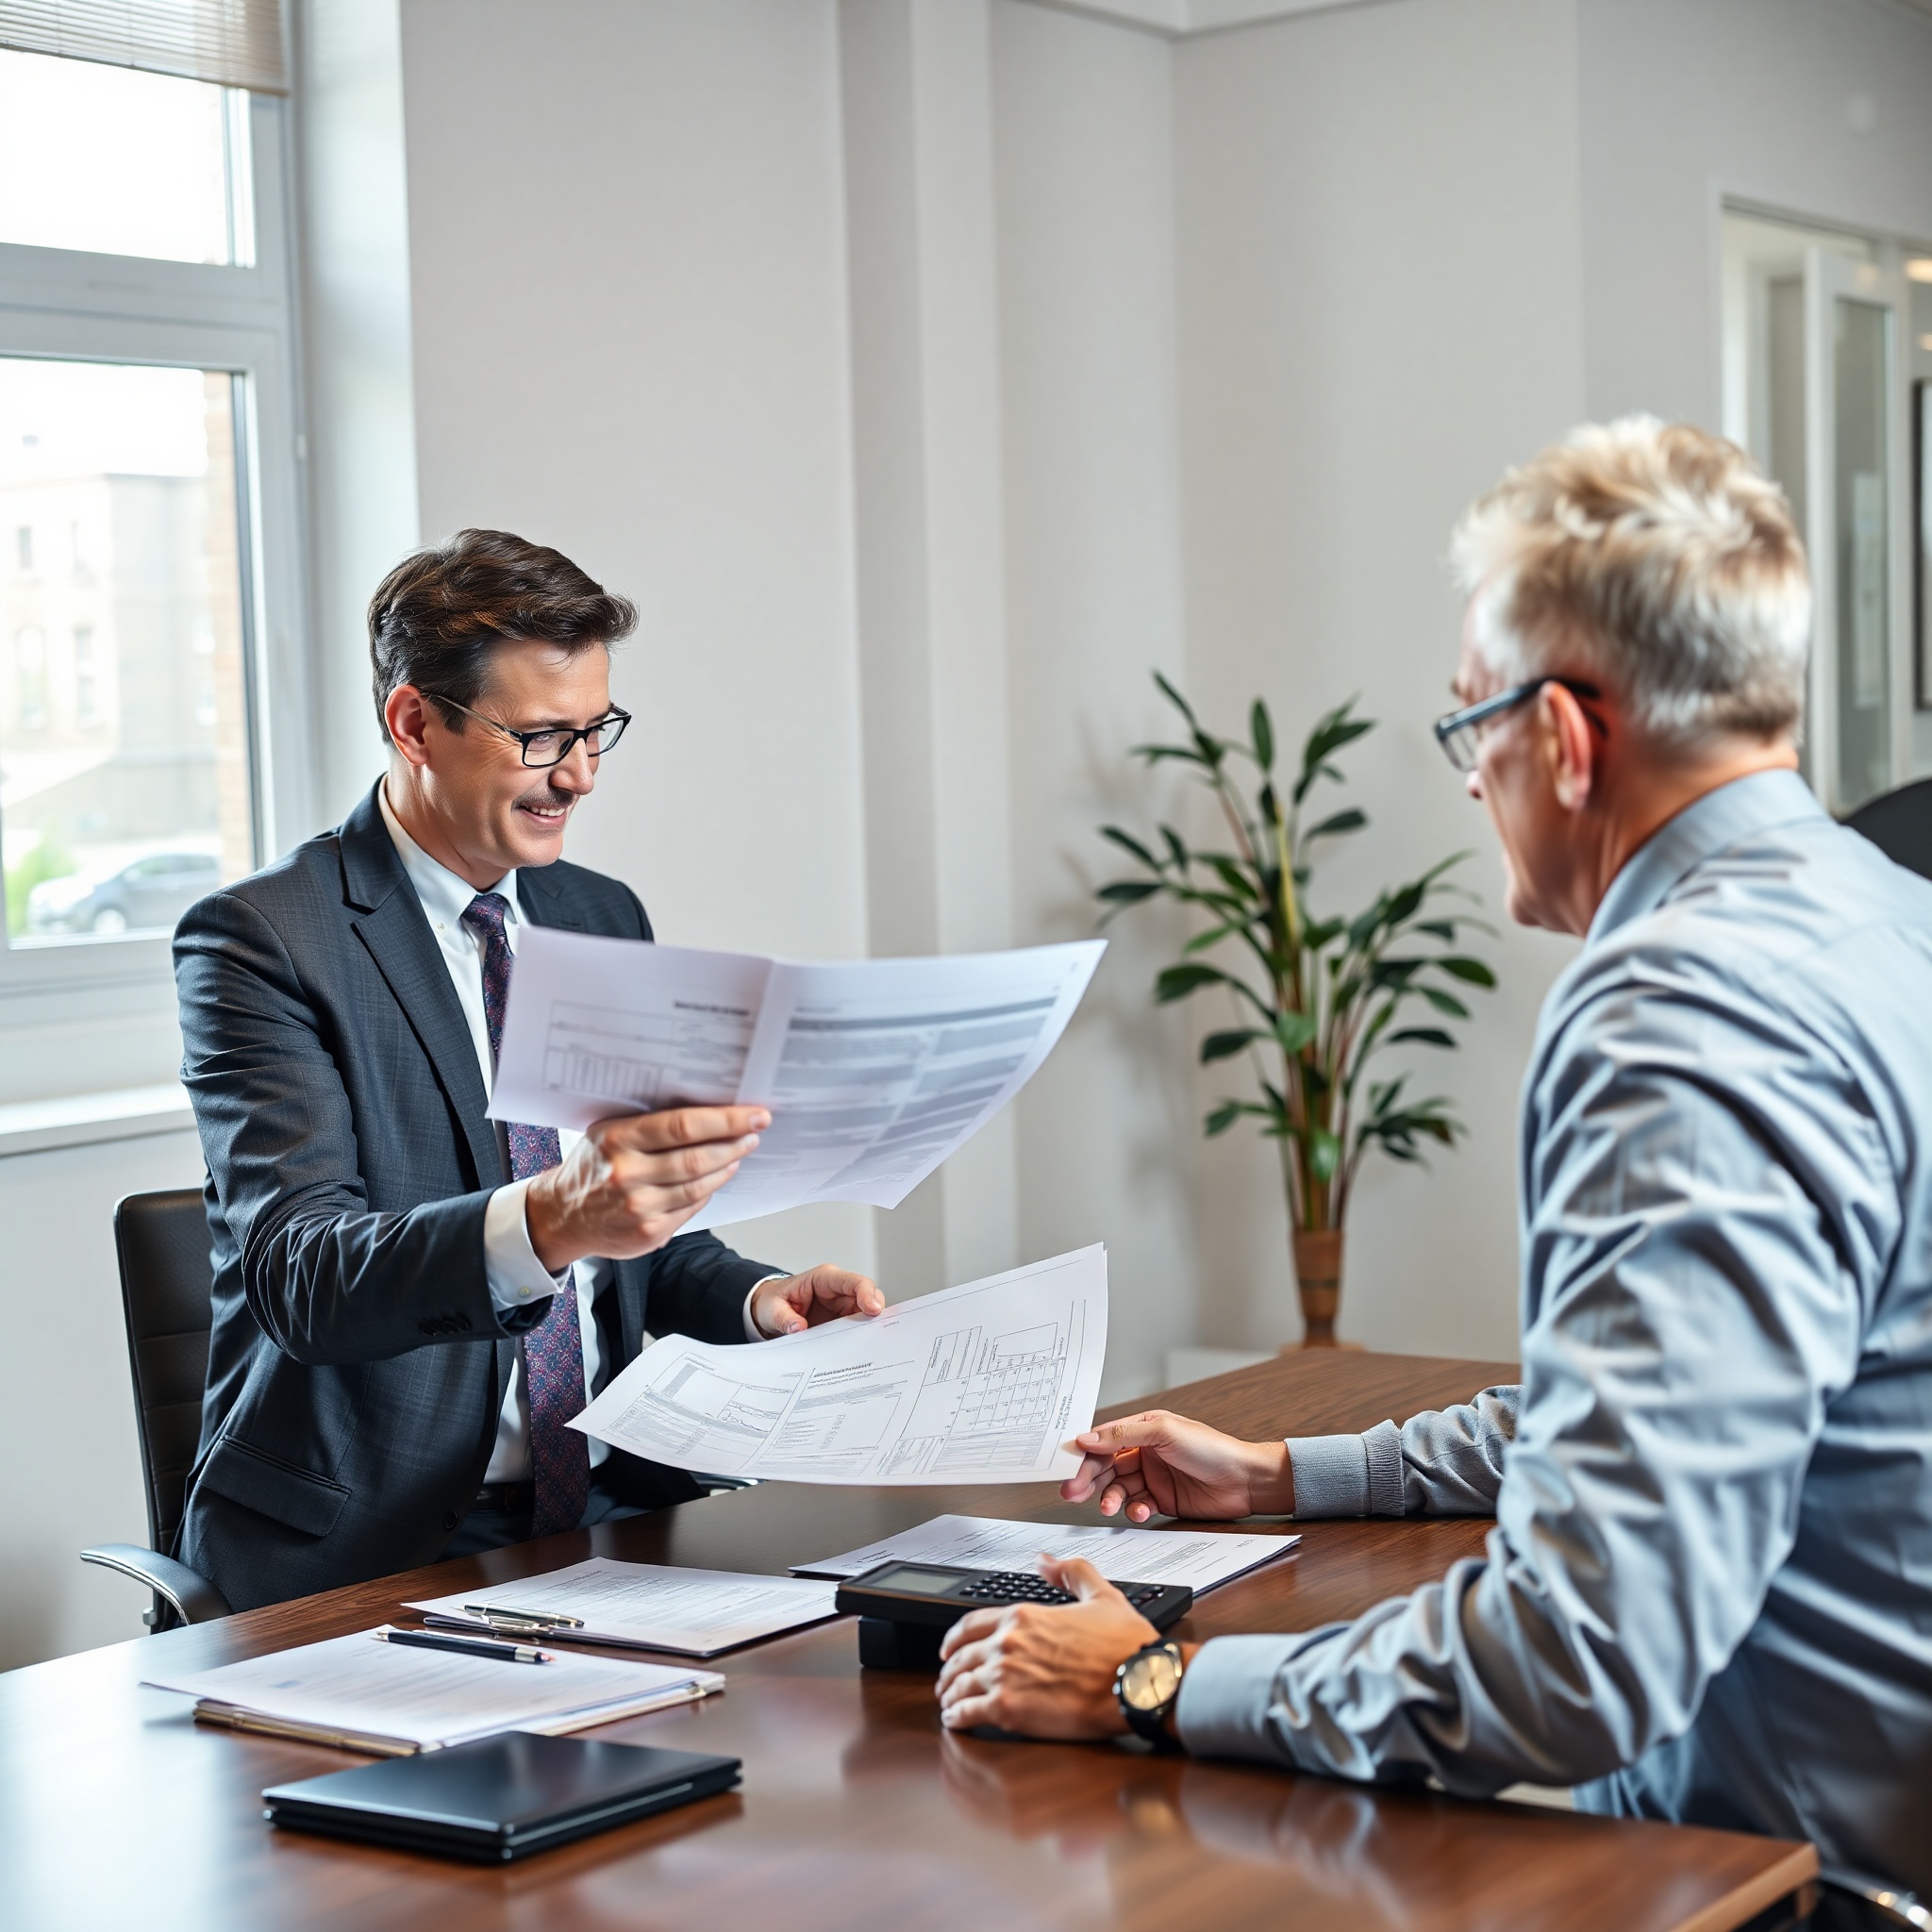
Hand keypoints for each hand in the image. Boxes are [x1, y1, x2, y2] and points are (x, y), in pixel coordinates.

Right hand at [523, 1105, 769, 1270]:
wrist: (563, 1215)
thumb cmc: (594, 1165)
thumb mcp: (609, 1131)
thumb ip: (650, 1123)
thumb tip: (707, 1110)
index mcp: (618, 1139)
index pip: (683, 1126)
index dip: (725, 1120)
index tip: (754, 1114)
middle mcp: (627, 1174)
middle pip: (697, 1158)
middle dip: (734, 1142)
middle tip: (755, 1131)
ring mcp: (639, 1207)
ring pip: (699, 1185)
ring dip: (727, 1166)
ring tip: (741, 1151)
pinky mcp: (649, 1233)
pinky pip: (692, 1207)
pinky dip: (710, 1191)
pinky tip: (718, 1176)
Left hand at [749, 1265, 883, 1336]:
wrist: (771, 1311)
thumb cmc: (773, 1302)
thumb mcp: (772, 1309)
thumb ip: (784, 1318)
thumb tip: (798, 1328)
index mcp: (824, 1279)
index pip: (853, 1281)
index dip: (866, 1293)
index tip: (873, 1310)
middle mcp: (838, 1290)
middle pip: (868, 1296)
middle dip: (875, 1314)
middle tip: (875, 1333)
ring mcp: (842, 1306)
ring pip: (867, 1314)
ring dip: (869, 1328)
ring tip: (869, 1345)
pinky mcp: (842, 1321)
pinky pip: (858, 1327)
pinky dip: (862, 1337)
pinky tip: (861, 1350)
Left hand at [935, 1556, 1156, 1739]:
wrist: (1138, 1681)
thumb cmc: (1124, 1645)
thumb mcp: (1101, 1594)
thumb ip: (1071, 1573)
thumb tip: (1046, 1561)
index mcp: (1023, 1616)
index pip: (971, 1625)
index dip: (954, 1638)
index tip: (949, 1648)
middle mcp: (1007, 1643)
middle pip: (960, 1657)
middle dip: (949, 1670)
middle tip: (946, 1679)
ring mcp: (1005, 1676)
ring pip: (960, 1685)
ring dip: (950, 1695)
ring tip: (949, 1703)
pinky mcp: (1009, 1710)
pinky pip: (968, 1713)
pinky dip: (956, 1717)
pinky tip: (955, 1721)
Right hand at [1059, 1410, 1293, 1522]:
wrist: (1245, 1481)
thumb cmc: (1212, 1448)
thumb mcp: (1165, 1432)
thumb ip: (1123, 1434)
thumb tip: (1087, 1437)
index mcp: (1144, 1428)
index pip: (1104, 1440)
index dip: (1085, 1453)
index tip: (1067, 1466)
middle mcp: (1145, 1452)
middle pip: (1106, 1466)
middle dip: (1088, 1479)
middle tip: (1073, 1492)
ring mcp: (1153, 1477)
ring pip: (1118, 1488)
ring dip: (1110, 1497)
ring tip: (1109, 1507)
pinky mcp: (1162, 1500)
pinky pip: (1137, 1505)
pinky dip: (1133, 1509)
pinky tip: (1139, 1510)